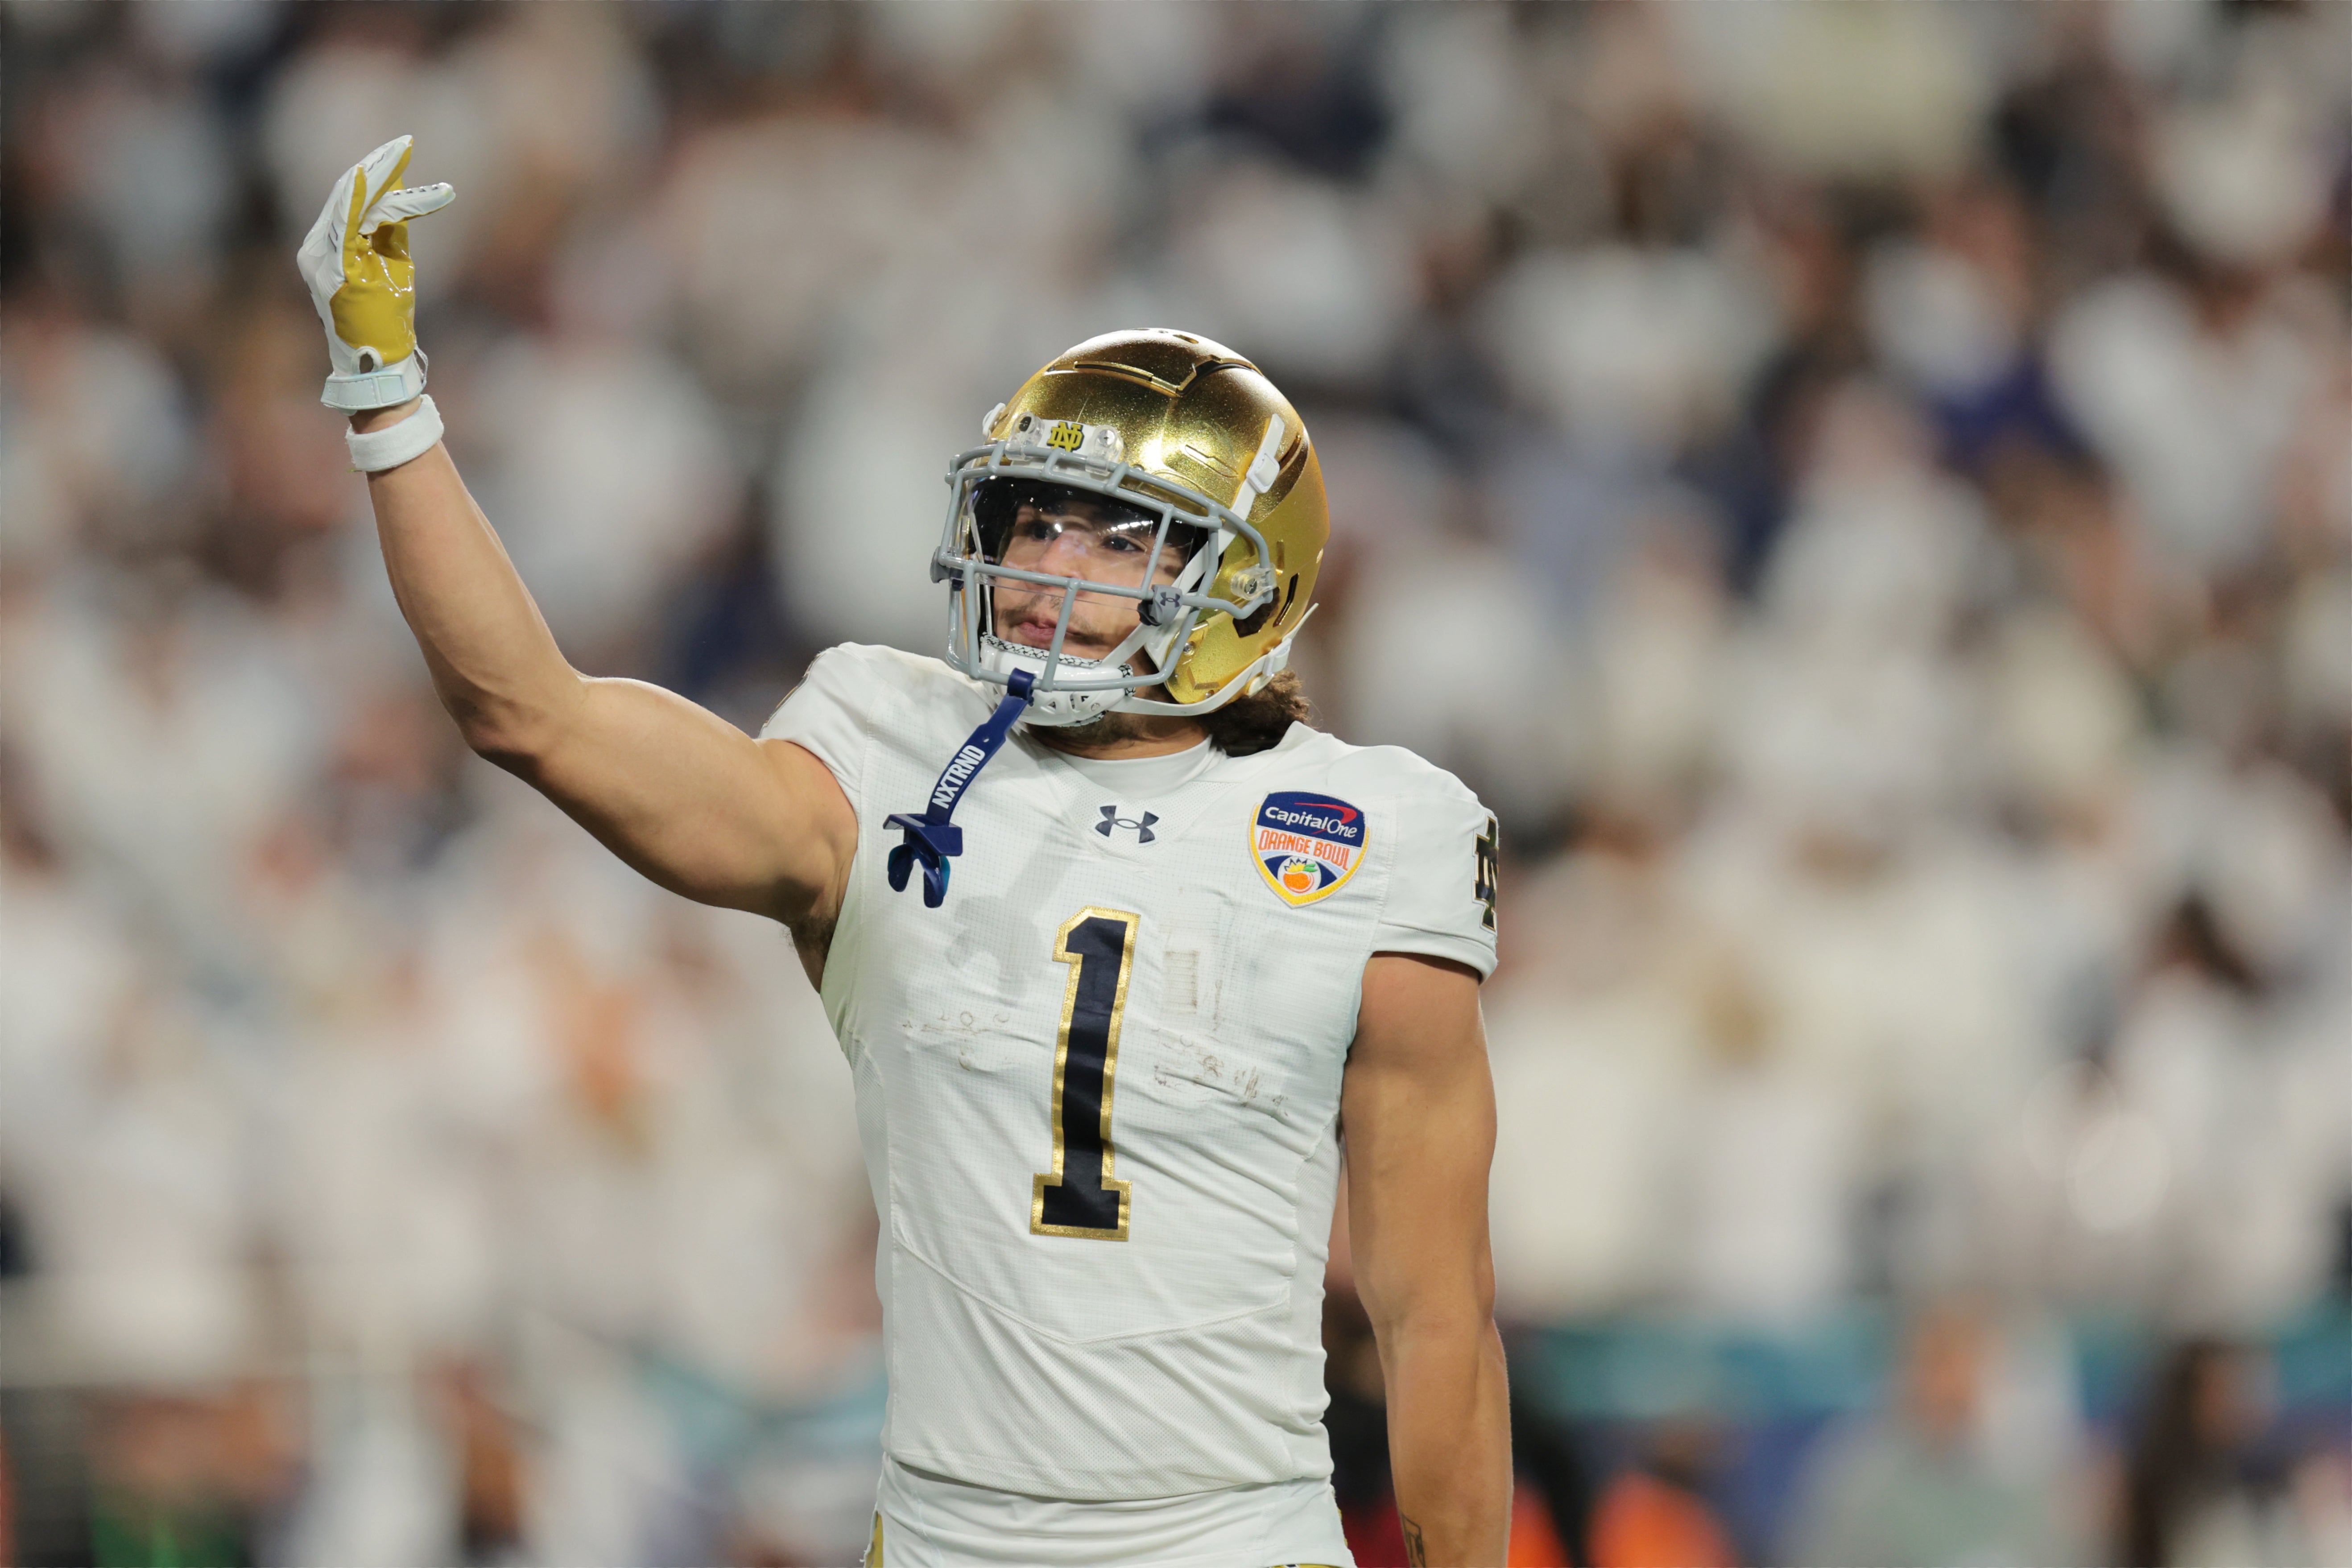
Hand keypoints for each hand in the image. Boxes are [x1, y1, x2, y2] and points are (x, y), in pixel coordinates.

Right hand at [297, 135, 455, 410]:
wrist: (378, 366)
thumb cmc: (387, 319)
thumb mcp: (391, 264)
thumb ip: (389, 229)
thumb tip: (399, 189)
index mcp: (326, 246)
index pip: (347, 196)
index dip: (374, 170)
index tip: (402, 149)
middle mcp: (315, 248)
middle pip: (344, 192)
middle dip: (377, 164)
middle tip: (405, 142)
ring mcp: (321, 260)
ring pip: (349, 203)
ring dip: (379, 176)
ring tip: (404, 153)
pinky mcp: (334, 271)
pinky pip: (349, 225)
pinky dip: (364, 198)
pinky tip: (381, 175)